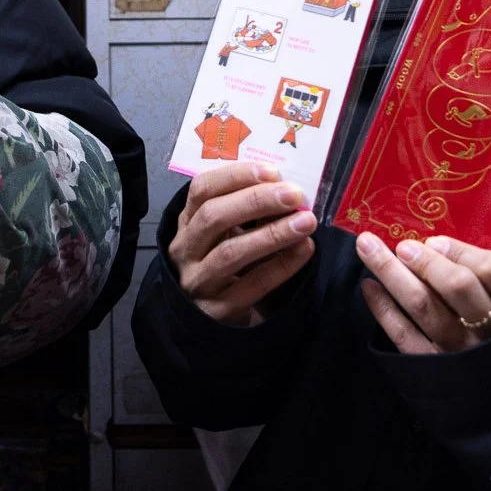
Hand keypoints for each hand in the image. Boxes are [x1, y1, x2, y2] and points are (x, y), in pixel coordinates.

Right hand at [167, 163, 318, 326]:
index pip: (202, 189)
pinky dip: (281, 266)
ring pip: (230, 253)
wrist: (211, 319)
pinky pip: (252, 285)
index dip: (236, 176)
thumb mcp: (225, 233)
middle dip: (256, 201)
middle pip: (214, 217)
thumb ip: (247, 212)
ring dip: (272, 234)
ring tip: (305, 222)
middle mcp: (185, 249)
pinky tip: (303, 250)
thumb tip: (287, 190)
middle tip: (294, 195)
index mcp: (186, 222)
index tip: (272, 172)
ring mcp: (198, 281)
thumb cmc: (224, 265)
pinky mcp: (217, 310)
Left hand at [355, 233, 490, 353]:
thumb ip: (478, 277)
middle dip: (424, 260)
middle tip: (401, 245)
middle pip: (458, 285)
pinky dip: (383, 309)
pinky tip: (369, 287)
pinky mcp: (432, 369)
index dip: (460, 251)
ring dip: (392, 273)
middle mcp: (489, 330)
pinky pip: (404, 336)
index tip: (433, 241)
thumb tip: (434, 245)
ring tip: (368, 248)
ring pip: (425, 306)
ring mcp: (460, 352)